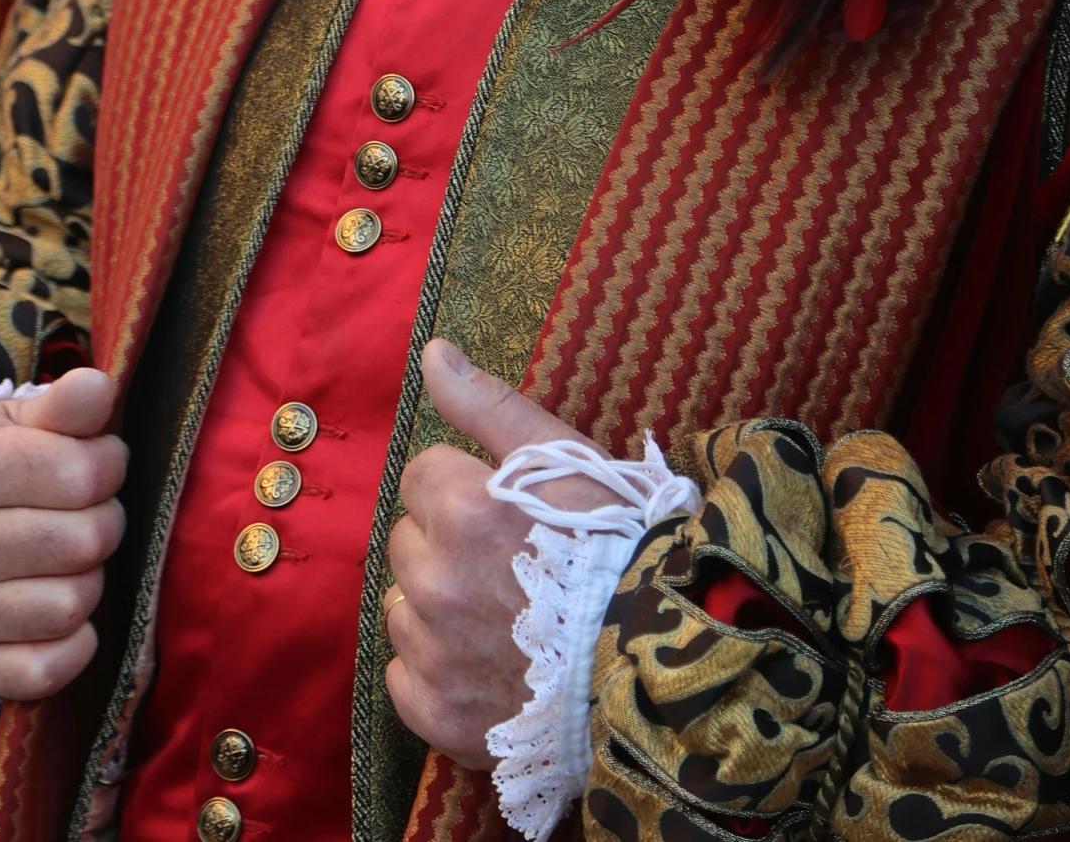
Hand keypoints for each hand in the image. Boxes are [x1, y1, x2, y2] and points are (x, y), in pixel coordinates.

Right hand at [0, 367, 127, 702]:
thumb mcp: (7, 419)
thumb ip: (63, 404)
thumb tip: (100, 388)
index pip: (84, 473)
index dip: (109, 463)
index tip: (94, 461)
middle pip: (86, 541)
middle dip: (104, 520)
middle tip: (83, 510)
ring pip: (73, 605)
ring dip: (88, 578)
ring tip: (65, 556)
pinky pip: (48, 671)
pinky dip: (72, 646)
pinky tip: (59, 612)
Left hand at [384, 339, 618, 766]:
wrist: (666, 664)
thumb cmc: (620, 548)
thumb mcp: (565, 458)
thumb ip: (488, 404)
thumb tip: (432, 352)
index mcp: (462, 510)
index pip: (422, 476)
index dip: (465, 489)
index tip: (506, 511)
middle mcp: (437, 580)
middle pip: (408, 541)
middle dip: (446, 546)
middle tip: (508, 563)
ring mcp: (436, 655)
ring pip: (403, 609)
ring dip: (437, 608)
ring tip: (502, 616)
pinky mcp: (441, 716)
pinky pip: (404, 681)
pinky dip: (435, 674)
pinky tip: (484, 666)